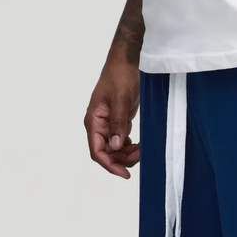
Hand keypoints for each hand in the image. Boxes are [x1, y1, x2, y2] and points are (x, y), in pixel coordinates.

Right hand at [84, 59, 140, 178]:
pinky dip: (131, 147)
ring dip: (128, 154)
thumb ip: (117, 124)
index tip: (125, 174)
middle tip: (141, 156)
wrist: (126, 63)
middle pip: (107, 154)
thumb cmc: (120, 76)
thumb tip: (115, 146)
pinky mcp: (118, 123)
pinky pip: (121, 142)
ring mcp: (108, 125)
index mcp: (94, 121)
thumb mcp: (120, 100)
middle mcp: (98, 126)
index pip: (97, 151)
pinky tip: (140, 146)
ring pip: (115, 150)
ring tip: (143, 150)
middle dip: (123, 160)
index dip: (110, 165)